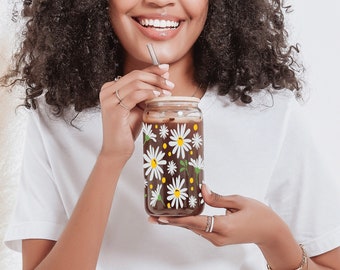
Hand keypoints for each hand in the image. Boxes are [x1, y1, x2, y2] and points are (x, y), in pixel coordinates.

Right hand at [99, 64, 173, 159]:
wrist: (117, 149)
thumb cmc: (127, 128)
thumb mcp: (139, 106)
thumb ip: (147, 92)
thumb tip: (164, 76)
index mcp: (111, 88)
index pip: (134, 74)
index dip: (151, 69)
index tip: (166, 69)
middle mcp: (107, 91)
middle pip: (135, 76)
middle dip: (155, 77)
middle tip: (170, 84)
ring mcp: (109, 100)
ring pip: (136, 83)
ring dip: (155, 86)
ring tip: (167, 92)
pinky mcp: (114, 110)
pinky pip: (135, 95)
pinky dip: (148, 93)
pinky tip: (157, 96)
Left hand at [150, 184, 291, 247]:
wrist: (271, 233)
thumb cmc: (260, 215)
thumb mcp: (239, 201)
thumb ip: (217, 198)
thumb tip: (201, 191)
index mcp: (224, 226)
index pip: (195, 222)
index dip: (177, 219)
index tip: (161, 217)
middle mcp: (217, 236)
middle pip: (190, 227)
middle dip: (171, 222)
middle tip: (153, 217)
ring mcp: (217, 239)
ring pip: (194, 229)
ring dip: (179, 222)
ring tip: (163, 215)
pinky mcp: (218, 238)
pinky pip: (200, 229)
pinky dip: (189, 223)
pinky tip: (181, 217)